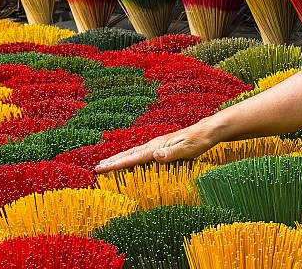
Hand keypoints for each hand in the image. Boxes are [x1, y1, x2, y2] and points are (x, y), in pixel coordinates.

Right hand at [94, 126, 211, 172]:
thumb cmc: (197, 142)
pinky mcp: (160, 146)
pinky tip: (127, 160)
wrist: (205, 132)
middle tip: (96, 168)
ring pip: (133, 152)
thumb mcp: (187, 150)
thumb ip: (171, 154)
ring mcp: (156, 145)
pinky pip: (140, 153)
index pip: (133, 157)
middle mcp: (153, 145)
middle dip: (112, 161)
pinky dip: (129, 157)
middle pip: (129, 154)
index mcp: (157, 146)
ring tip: (105, 163)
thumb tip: (154, 155)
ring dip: (118, 158)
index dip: (117, 164)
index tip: (102, 169)